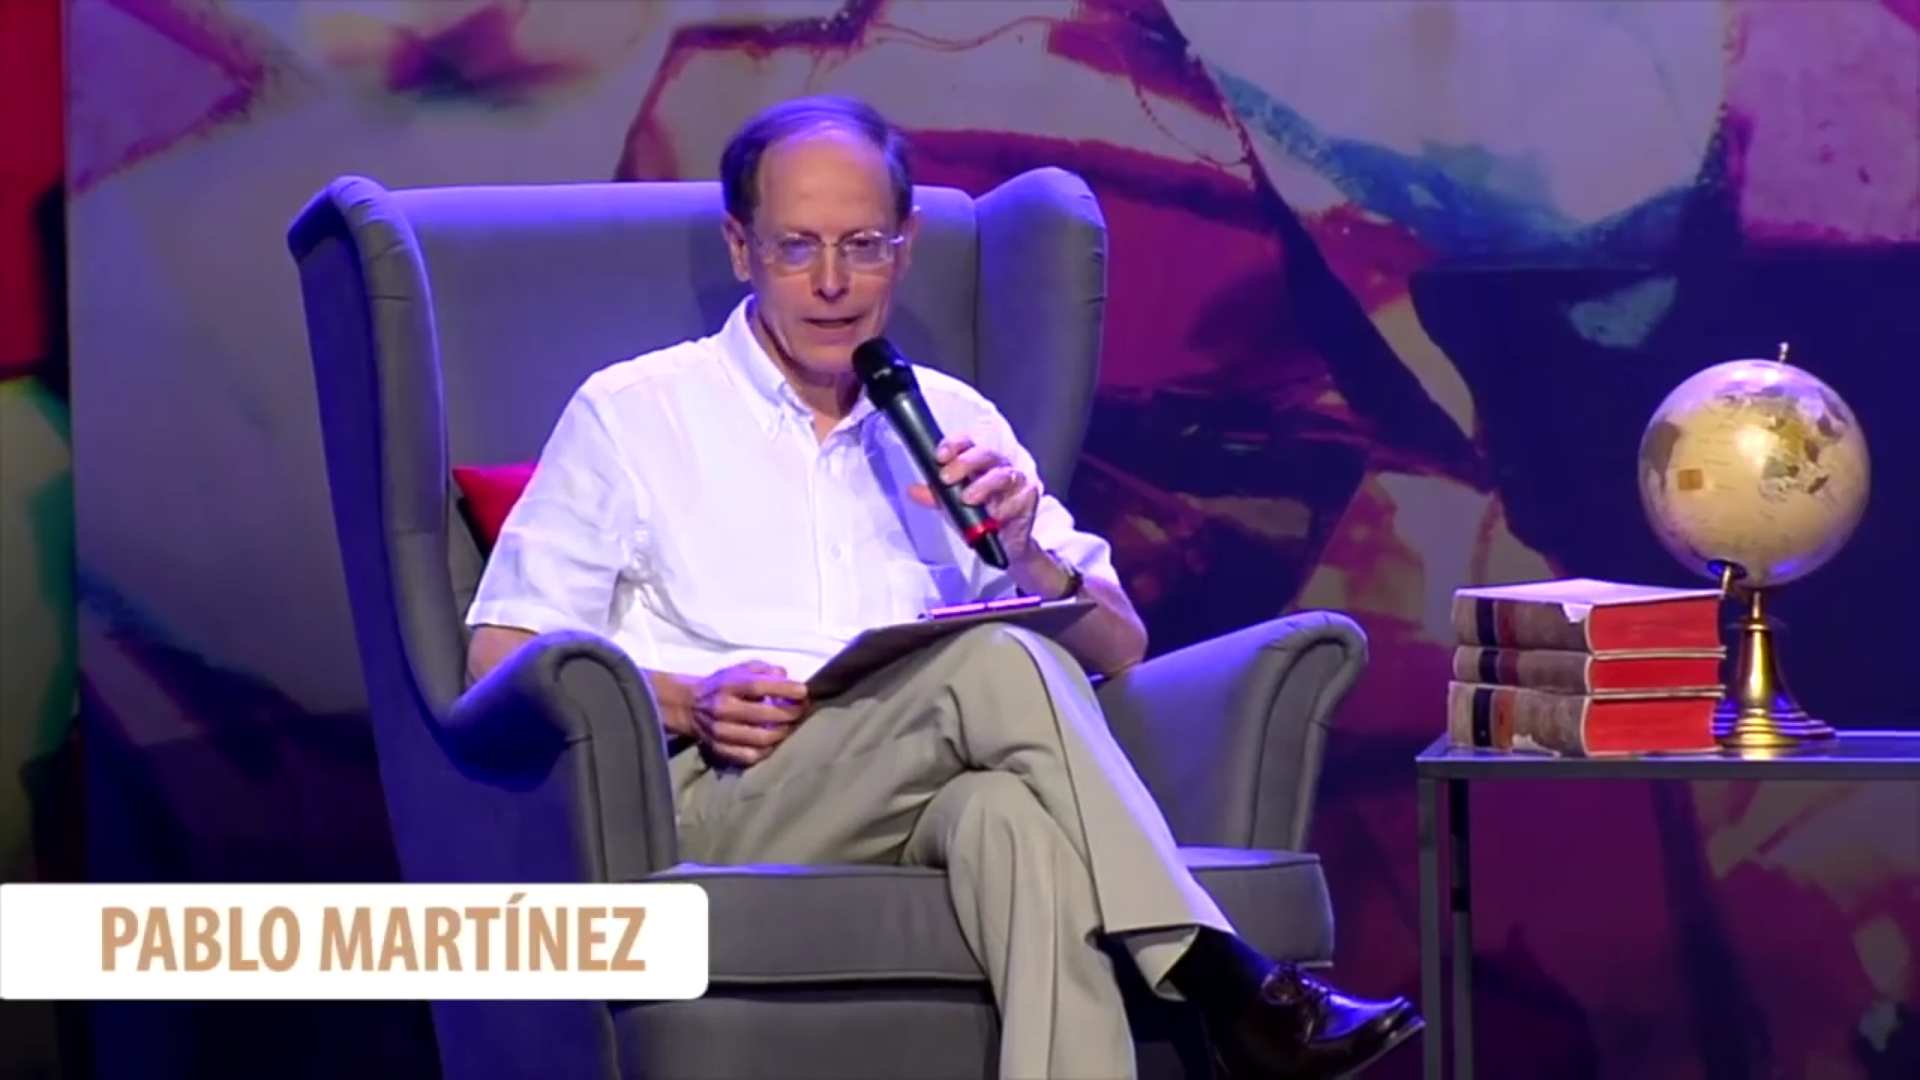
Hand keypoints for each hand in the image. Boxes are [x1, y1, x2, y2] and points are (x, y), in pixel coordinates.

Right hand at [689, 660, 808, 766]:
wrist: (689, 706)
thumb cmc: (722, 686)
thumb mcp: (739, 670)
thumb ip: (763, 670)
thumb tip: (786, 677)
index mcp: (727, 685)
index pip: (758, 686)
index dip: (784, 689)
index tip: (803, 691)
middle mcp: (722, 709)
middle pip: (763, 715)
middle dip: (789, 713)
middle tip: (801, 710)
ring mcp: (720, 733)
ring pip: (760, 739)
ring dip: (783, 733)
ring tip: (791, 726)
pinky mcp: (720, 750)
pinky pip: (751, 755)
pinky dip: (768, 750)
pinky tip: (774, 741)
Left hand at [908, 434, 1040, 562]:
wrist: (1006, 544)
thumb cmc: (981, 518)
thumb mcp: (953, 507)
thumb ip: (936, 496)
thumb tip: (913, 491)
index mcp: (979, 462)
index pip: (967, 443)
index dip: (954, 445)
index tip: (940, 456)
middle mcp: (999, 466)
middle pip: (986, 454)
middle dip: (965, 463)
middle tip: (947, 478)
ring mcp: (1017, 481)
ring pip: (1003, 475)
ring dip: (984, 485)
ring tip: (968, 498)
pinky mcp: (1029, 498)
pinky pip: (1017, 499)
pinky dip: (1003, 508)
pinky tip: (994, 516)